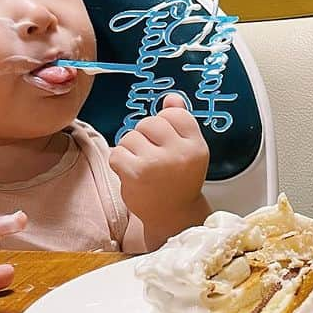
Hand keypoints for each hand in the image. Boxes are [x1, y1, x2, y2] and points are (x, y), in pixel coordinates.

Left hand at [109, 94, 209, 244]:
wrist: (172, 216)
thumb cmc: (179, 181)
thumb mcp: (188, 150)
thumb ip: (180, 122)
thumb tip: (171, 97)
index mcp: (196, 145)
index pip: (175, 114)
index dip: (165, 124)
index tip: (166, 142)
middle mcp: (179, 153)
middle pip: (150, 122)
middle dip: (145, 136)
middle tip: (151, 156)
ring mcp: (157, 163)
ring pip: (130, 136)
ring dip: (130, 149)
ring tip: (141, 165)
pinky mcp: (136, 173)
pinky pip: (117, 152)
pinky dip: (119, 161)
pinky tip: (130, 172)